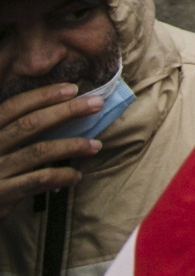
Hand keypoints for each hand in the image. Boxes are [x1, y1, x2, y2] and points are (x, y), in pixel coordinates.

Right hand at [0, 81, 102, 210]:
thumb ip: (15, 129)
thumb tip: (60, 108)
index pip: (14, 106)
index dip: (43, 96)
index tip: (74, 88)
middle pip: (30, 124)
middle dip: (67, 111)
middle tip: (97, 103)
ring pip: (38, 151)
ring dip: (72, 146)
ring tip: (96, 145)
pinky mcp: (2, 194)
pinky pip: (38, 180)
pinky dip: (61, 176)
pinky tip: (76, 176)